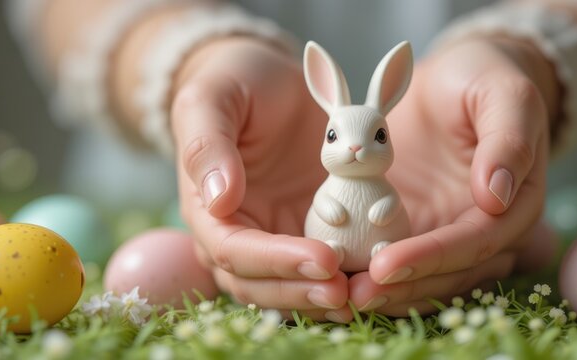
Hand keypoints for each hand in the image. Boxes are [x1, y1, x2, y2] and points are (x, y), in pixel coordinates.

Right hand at [171, 37, 352, 322]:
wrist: (272, 81)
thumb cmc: (236, 81)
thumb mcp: (214, 98)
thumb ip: (207, 144)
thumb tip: (218, 200)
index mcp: (207, 207)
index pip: (233, 251)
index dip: (276, 261)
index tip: (322, 259)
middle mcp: (237, 232)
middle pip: (258, 284)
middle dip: (299, 291)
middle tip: (345, 292)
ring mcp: (272, 238)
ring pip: (287, 288)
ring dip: (319, 299)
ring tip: (359, 297)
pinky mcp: (306, 234)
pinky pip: (318, 272)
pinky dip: (339, 283)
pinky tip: (370, 284)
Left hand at [349, 38, 558, 315]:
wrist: (454, 79)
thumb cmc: (481, 78)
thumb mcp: (503, 93)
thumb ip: (508, 139)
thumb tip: (496, 197)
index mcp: (516, 201)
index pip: (477, 241)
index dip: (433, 257)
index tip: (387, 265)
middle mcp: (487, 228)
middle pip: (452, 273)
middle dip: (407, 288)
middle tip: (357, 296)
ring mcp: (452, 233)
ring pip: (429, 280)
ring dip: (391, 294)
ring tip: (346, 299)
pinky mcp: (420, 231)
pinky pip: (403, 264)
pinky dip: (378, 279)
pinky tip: (343, 283)